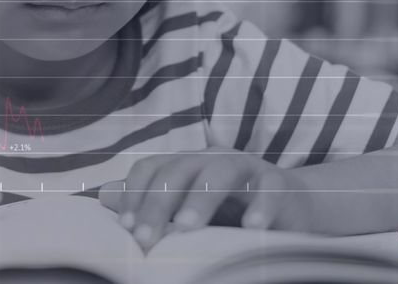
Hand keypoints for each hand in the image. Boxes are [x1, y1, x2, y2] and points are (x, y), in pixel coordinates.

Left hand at [98, 148, 312, 248]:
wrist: (292, 206)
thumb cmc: (232, 210)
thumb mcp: (188, 207)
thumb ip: (152, 201)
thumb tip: (106, 198)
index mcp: (187, 163)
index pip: (151, 168)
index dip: (136, 194)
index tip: (127, 228)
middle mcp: (212, 159)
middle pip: (179, 170)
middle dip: (158, 203)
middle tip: (146, 238)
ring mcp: (247, 167)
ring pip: (220, 173)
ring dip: (200, 199)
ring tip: (185, 228)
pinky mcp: (279, 183)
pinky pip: (270, 190)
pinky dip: (261, 208)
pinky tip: (251, 229)